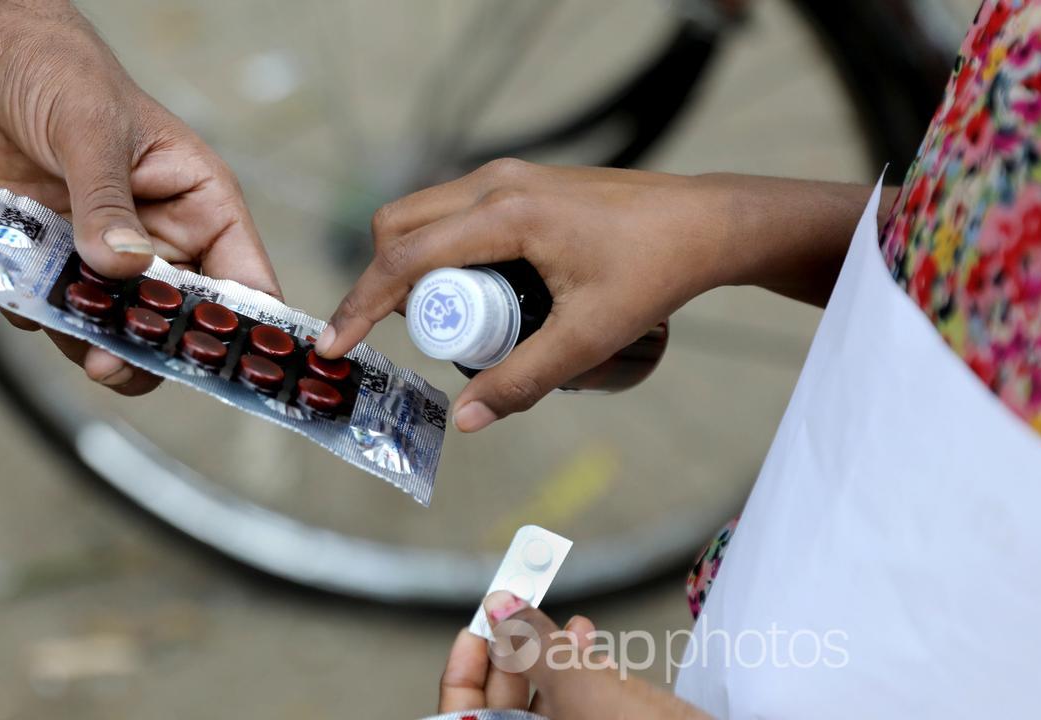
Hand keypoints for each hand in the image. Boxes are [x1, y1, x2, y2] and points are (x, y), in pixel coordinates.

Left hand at [0, 2, 279, 393]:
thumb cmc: (61, 73)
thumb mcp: (91, 130)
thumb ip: (107, 202)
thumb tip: (123, 268)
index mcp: (200, 205)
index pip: (244, 280)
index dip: (243, 329)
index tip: (223, 365)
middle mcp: (162, 239)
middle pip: (177, 321)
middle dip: (149, 349)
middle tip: (112, 365)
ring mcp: (107, 255)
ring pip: (116, 328)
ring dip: (89, 340)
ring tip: (67, 336)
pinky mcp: (54, 262)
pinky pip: (55, 312)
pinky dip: (36, 314)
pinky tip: (18, 289)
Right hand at [318, 160, 724, 430]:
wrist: (707, 223)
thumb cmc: (655, 272)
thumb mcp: (590, 337)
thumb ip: (524, 382)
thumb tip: (465, 421)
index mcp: (505, 214)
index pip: (404, 259)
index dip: (360, 305)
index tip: (333, 344)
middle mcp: (496, 183)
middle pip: (397, 227)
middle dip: (381, 283)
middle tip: (406, 338)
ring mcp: (507, 176)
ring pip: (421, 215)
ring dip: (410, 265)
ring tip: (443, 320)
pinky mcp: (519, 182)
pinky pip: (451, 212)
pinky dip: (437, 248)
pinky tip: (469, 289)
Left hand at [436, 591, 709, 718]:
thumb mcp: (576, 682)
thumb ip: (529, 643)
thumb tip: (498, 605)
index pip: (461, 713)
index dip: (465, 668)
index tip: (478, 623)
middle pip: (502, 703)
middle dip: (513, 650)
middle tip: (521, 604)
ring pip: (543, 700)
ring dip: (550, 653)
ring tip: (572, 622)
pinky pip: (578, 702)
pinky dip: (579, 668)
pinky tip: (589, 637)